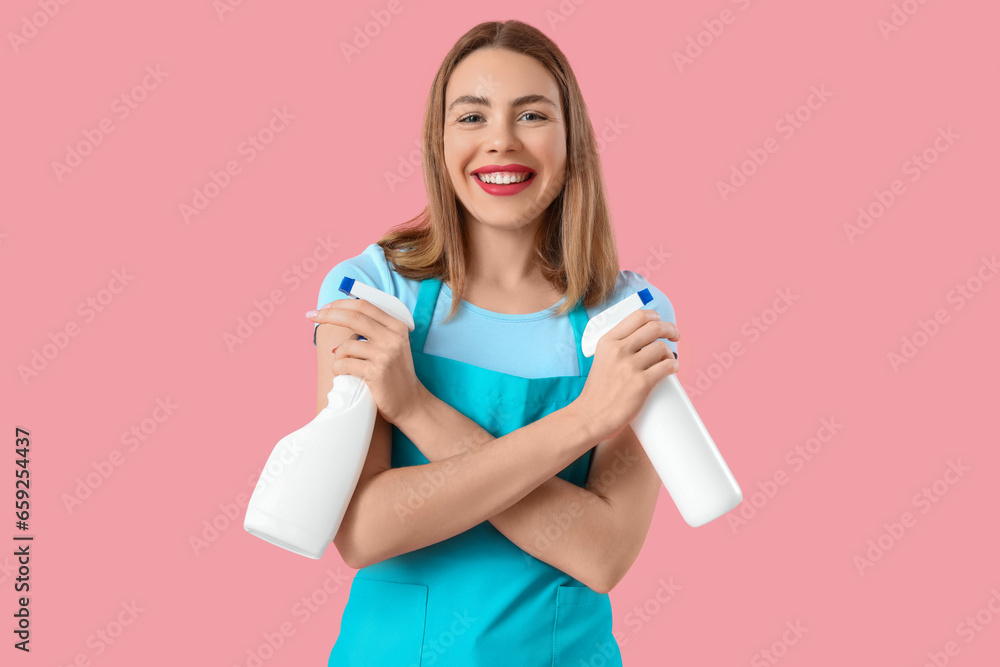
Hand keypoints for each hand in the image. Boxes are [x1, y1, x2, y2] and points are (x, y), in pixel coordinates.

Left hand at [308, 298, 426, 424]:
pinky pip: (345, 365)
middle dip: (328, 315)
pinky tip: (344, 375)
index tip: (325, 307)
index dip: (341, 304)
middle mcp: (393, 337)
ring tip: (342, 365)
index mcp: (397, 327)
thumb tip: (341, 316)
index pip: (364, 306)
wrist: (410, 402)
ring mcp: (386, 354)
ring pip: (346, 346)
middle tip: (312, 316)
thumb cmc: (395, 374)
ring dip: (337, 356)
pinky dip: (338, 369)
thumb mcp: (392, 346)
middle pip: (353, 317)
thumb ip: (374, 330)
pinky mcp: (376, 372)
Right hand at [571, 309, 679, 441]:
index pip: (638, 317)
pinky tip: (673, 368)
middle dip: (670, 329)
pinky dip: (673, 366)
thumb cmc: (598, 391)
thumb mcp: (601, 359)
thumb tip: (644, 340)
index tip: (661, 323)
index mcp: (608, 341)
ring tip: (669, 359)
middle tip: (675, 335)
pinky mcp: (641, 383)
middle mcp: (618, 350)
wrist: (590, 416)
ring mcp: (630, 366)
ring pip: (662, 347)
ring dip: (670, 352)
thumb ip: (617, 348)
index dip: (655, 317)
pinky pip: (666, 367)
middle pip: (654, 328)